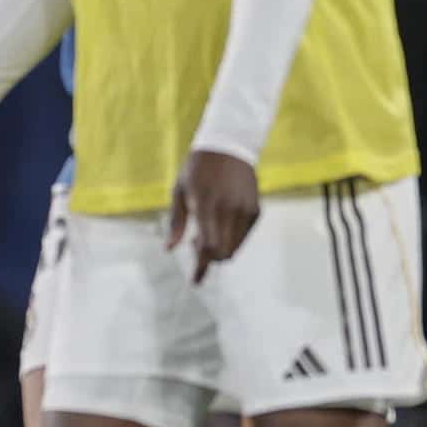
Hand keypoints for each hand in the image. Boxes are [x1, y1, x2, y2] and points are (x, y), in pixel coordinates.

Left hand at [167, 148, 259, 283]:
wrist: (229, 145)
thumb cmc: (198, 167)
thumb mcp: (179, 190)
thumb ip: (176, 222)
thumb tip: (169, 249)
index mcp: (206, 204)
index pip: (206, 245)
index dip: (201, 266)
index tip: (195, 281)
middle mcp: (230, 210)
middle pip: (222, 252)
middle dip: (208, 257)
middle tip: (194, 242)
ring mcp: (246, 210)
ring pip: (234, 247)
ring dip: (219, 249)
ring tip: (206, 230)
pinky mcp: (256, 210)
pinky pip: (243, 236)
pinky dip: (231, 238)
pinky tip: (220, 223)